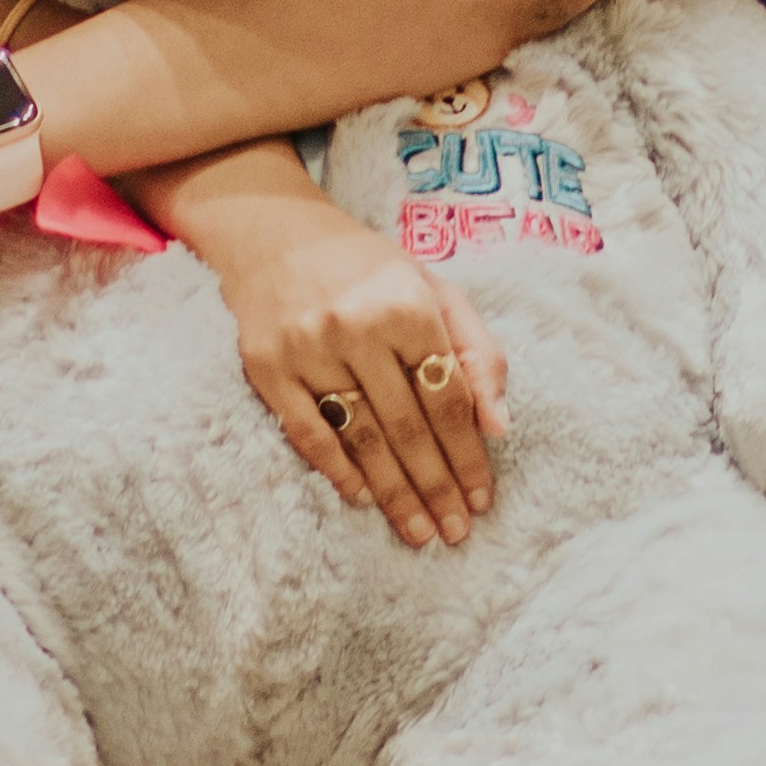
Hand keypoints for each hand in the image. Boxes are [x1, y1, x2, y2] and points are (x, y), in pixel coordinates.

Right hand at [199, 190, 502, 548]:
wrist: (274, 234)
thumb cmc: (368, 270)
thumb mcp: (434, 290)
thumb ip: (477, 351)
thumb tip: (499, 426)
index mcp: (406, 305)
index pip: (448, 398)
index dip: (469, 455)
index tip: (483, 498)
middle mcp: (356, 326)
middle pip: (407, 427)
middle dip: (436, 487)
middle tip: (455, 532)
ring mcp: (307, 347)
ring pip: (361, 437)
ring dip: (394, 493)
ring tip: (419, 532)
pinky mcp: (266, 366)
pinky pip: (308, 432)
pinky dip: (337, 470)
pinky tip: (364, 499)